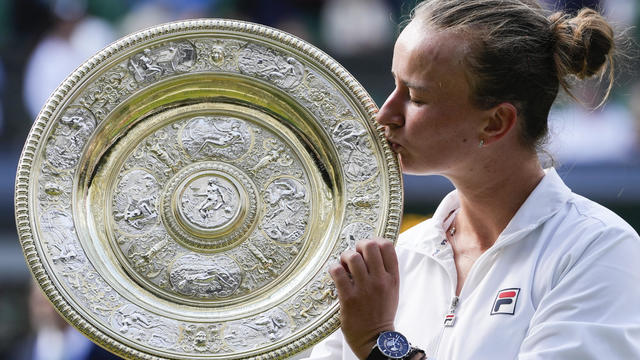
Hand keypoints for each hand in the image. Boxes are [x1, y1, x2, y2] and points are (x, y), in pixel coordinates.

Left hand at [329, 237, 399, 358]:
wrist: (375, 339)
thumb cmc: (381, 313)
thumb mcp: (392, 291)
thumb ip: (386, 272)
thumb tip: (374, 251)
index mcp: (392, 278)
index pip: (387, 246)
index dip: (375, 241)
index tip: (368, 247)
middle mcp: (380, 281)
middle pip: (370, 246)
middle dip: (358, 246)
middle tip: (354, 255)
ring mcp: (364, 289)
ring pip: (352, 256)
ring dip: (345, 257)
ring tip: (344, 266)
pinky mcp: (348, 297)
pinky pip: (338, 272)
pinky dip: (334, 268)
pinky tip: (336, 274)